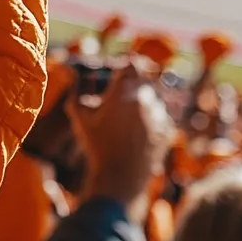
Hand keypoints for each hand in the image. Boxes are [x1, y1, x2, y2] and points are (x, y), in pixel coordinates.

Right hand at [68, 64, 172, 222]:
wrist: (120, 177)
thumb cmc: (97, 146)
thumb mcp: (81, 118)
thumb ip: (76, 94)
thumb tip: (74, 76)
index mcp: (124, 91)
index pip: (132, 63)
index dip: (125, 68)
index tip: (118, 77)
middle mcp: (145, 98)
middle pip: (144, 80)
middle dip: (133, 86)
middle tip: (121, 98)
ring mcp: (159, 114)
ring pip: (154, 98)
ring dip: (144, 102)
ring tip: (128, 119)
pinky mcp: (167, 129)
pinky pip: (161, 115)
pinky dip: (152, 119)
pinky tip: (137, 132)